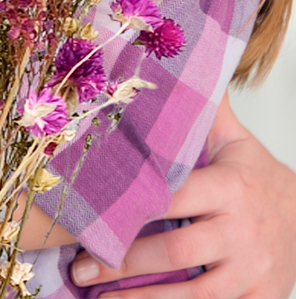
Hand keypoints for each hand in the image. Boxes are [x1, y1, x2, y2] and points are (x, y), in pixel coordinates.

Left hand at [69, 94, 295, 297]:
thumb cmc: (259, 178)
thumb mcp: (236, 141)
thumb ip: (203, 110)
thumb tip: (174, 63)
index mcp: (229, 187)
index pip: (171, 198)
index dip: (130, 210)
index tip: (92, 216)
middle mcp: (242, 231)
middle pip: (174, 250)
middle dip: (123, 263)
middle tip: (80, 268)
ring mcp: (254, 271)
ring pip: (193, 295)